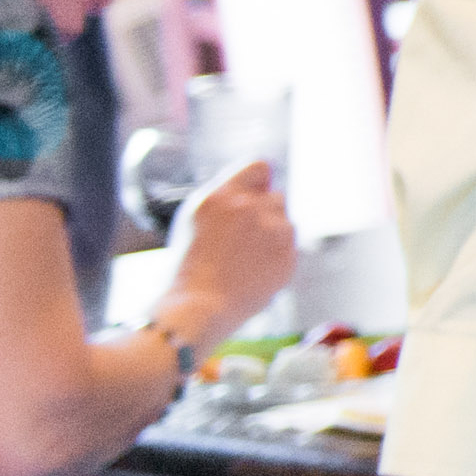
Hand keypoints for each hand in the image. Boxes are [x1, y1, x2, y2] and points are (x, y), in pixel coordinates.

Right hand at [159, 163, 294, 342]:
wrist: (196, 308)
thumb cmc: (187, 266)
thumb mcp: (194, 220)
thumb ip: (228, 199)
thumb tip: (264, 182)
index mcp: (220, 197)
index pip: (260, 167)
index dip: (257, 183)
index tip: (252, 196)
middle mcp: (249, 208)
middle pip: (275, 196)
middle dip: (263, 212)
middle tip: (240, 239)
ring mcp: (273, 232)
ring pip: (284, 222)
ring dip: (271, 234)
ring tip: (242, 259)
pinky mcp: (288, 255)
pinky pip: (288, 247)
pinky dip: (276, 256)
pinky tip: (252, 272)